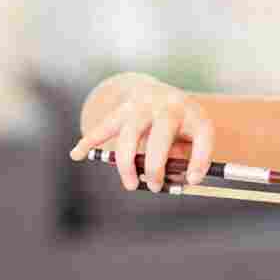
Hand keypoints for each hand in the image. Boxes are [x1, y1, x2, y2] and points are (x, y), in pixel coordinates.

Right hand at [70, 75, 214, 189]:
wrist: (160, 93)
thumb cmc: (181, 127)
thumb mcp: (194, 139)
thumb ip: (187, 160)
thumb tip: (177, 181)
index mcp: (195, 115)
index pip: (202, 137)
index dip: (199, 160)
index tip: (192, 180)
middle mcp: (170, 106)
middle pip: (160, 137)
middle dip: (155, 166)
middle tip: (155, 186)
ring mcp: (144, 106)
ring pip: (130, 134)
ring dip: (127, 163)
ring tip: (131, 185)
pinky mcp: (123, 110)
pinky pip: (104, 126)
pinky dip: (89, 140)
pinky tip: (77, 154)